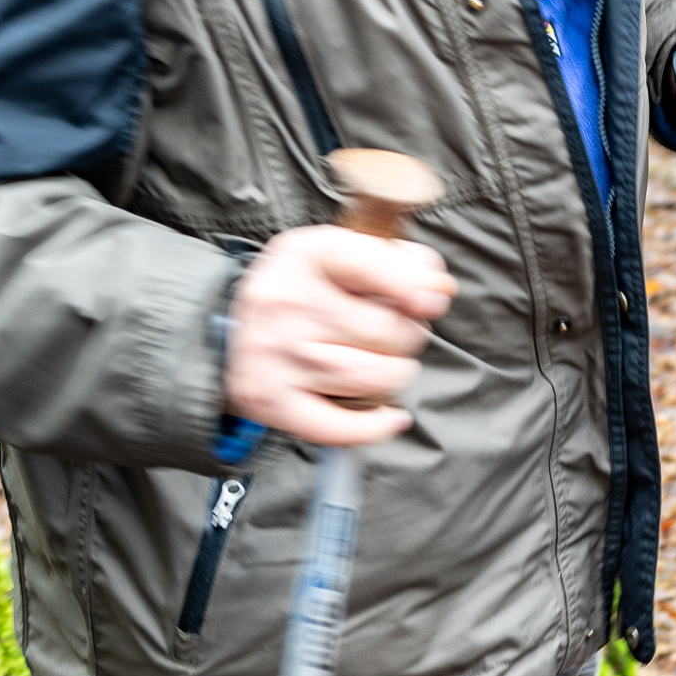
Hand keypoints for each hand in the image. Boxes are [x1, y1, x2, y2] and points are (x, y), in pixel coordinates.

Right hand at [225, 225, 456, 445]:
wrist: (237, 322)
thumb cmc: (307, 284)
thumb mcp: (343, 248)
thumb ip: (398, 260)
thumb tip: (438, 289)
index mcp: (307, 254)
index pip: (370, 266)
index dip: (413, 286)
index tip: (435, 298)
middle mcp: (285, 301)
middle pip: (384, 330)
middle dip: (410, 335)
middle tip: (403, 334)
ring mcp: (275, 354)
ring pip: (370, 376)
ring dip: (395, 374)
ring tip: (388, 364)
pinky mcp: (269, 398)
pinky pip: (335, 425)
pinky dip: (372, 427)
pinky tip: (390, 417)